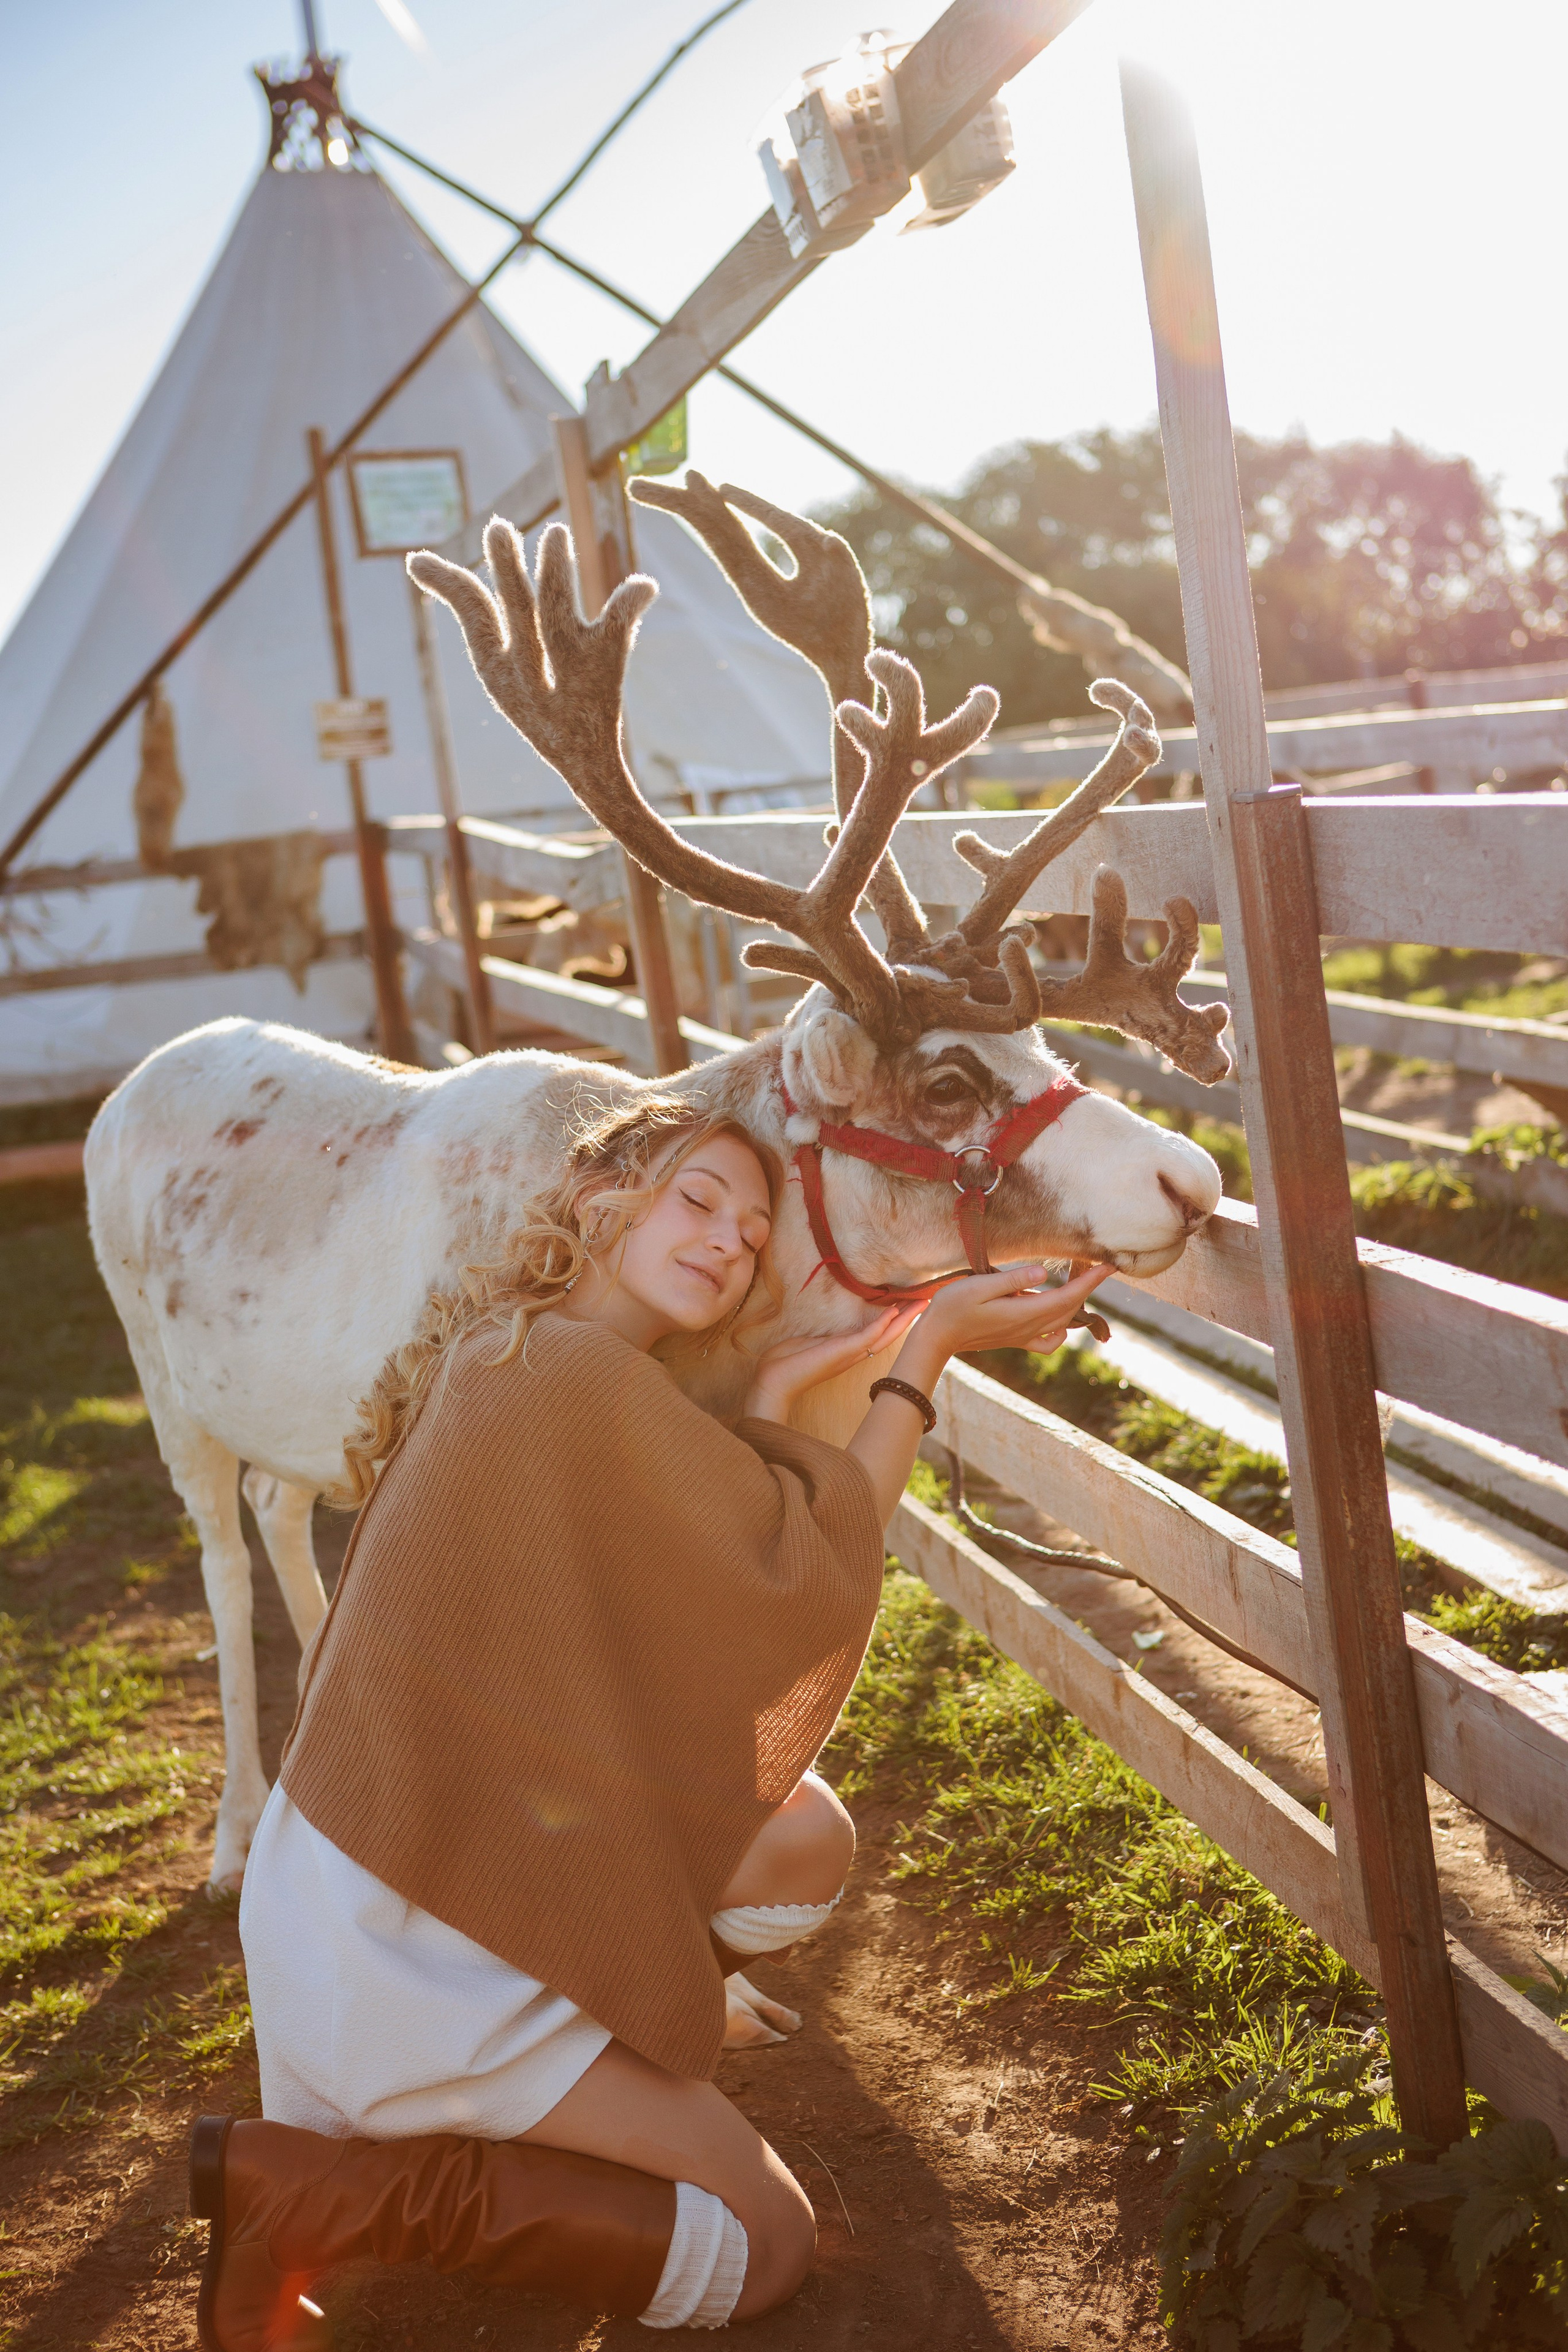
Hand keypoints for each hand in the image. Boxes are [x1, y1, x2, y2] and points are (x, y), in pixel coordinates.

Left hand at [743, 1302, 922, 1424]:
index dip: (893, 1321)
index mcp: (844, 1352)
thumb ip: (823, 1340)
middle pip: (888, 1335)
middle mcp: (852, 1355)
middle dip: (908, 1318)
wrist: (773, 1381)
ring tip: (922, 1303)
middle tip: (927, 1302)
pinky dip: (883, 1324)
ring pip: (884, 1335)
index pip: (875, 1335)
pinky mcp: (843, 1352)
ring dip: (904, 1318)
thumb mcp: (807, 1345)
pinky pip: (869, 1336)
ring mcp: (849, 1354)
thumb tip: (826, 1335)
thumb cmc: (784, 1363)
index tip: (906, 1305)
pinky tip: (895, 1311)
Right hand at [893, 1260, 1112, 1396]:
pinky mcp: (1017, 1340)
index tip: (1109, 1265)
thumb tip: (1042, 1274)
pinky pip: (1049, 1340)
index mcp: (1024, 1312)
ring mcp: (1024, 1336)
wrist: (937, 1337)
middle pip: (1070, 1307)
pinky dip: (1061, 1328)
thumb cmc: (953, 1306)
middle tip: (1096, 1263)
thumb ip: (1012, 1279)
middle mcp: (1029, 1327)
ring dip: (1076, 1301)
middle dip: (1087, 1285)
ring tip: (1079, 1279)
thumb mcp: (979, 1286)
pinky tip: (1057, 1316)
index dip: (1091, 1280)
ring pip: (1063, 1321)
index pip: (1068, 1296)